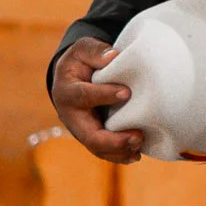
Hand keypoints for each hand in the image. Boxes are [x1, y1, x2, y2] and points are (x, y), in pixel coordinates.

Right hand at [50, 38, 143, 163]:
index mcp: (66, 91)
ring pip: (96, 147)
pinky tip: (135, 155)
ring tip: (139, 146)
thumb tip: (113, 57)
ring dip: (118, 151)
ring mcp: (79, 129)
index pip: (83, 96)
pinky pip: (102, 151)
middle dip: (112, 140)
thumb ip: (96, 51)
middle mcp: (70, 115)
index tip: (126, 93)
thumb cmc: (81, 61)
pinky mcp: (90, 136)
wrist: (72, 76)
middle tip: (137, 136)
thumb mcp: (84, 49)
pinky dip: (118, 156)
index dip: (103, 95)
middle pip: (88, 134)